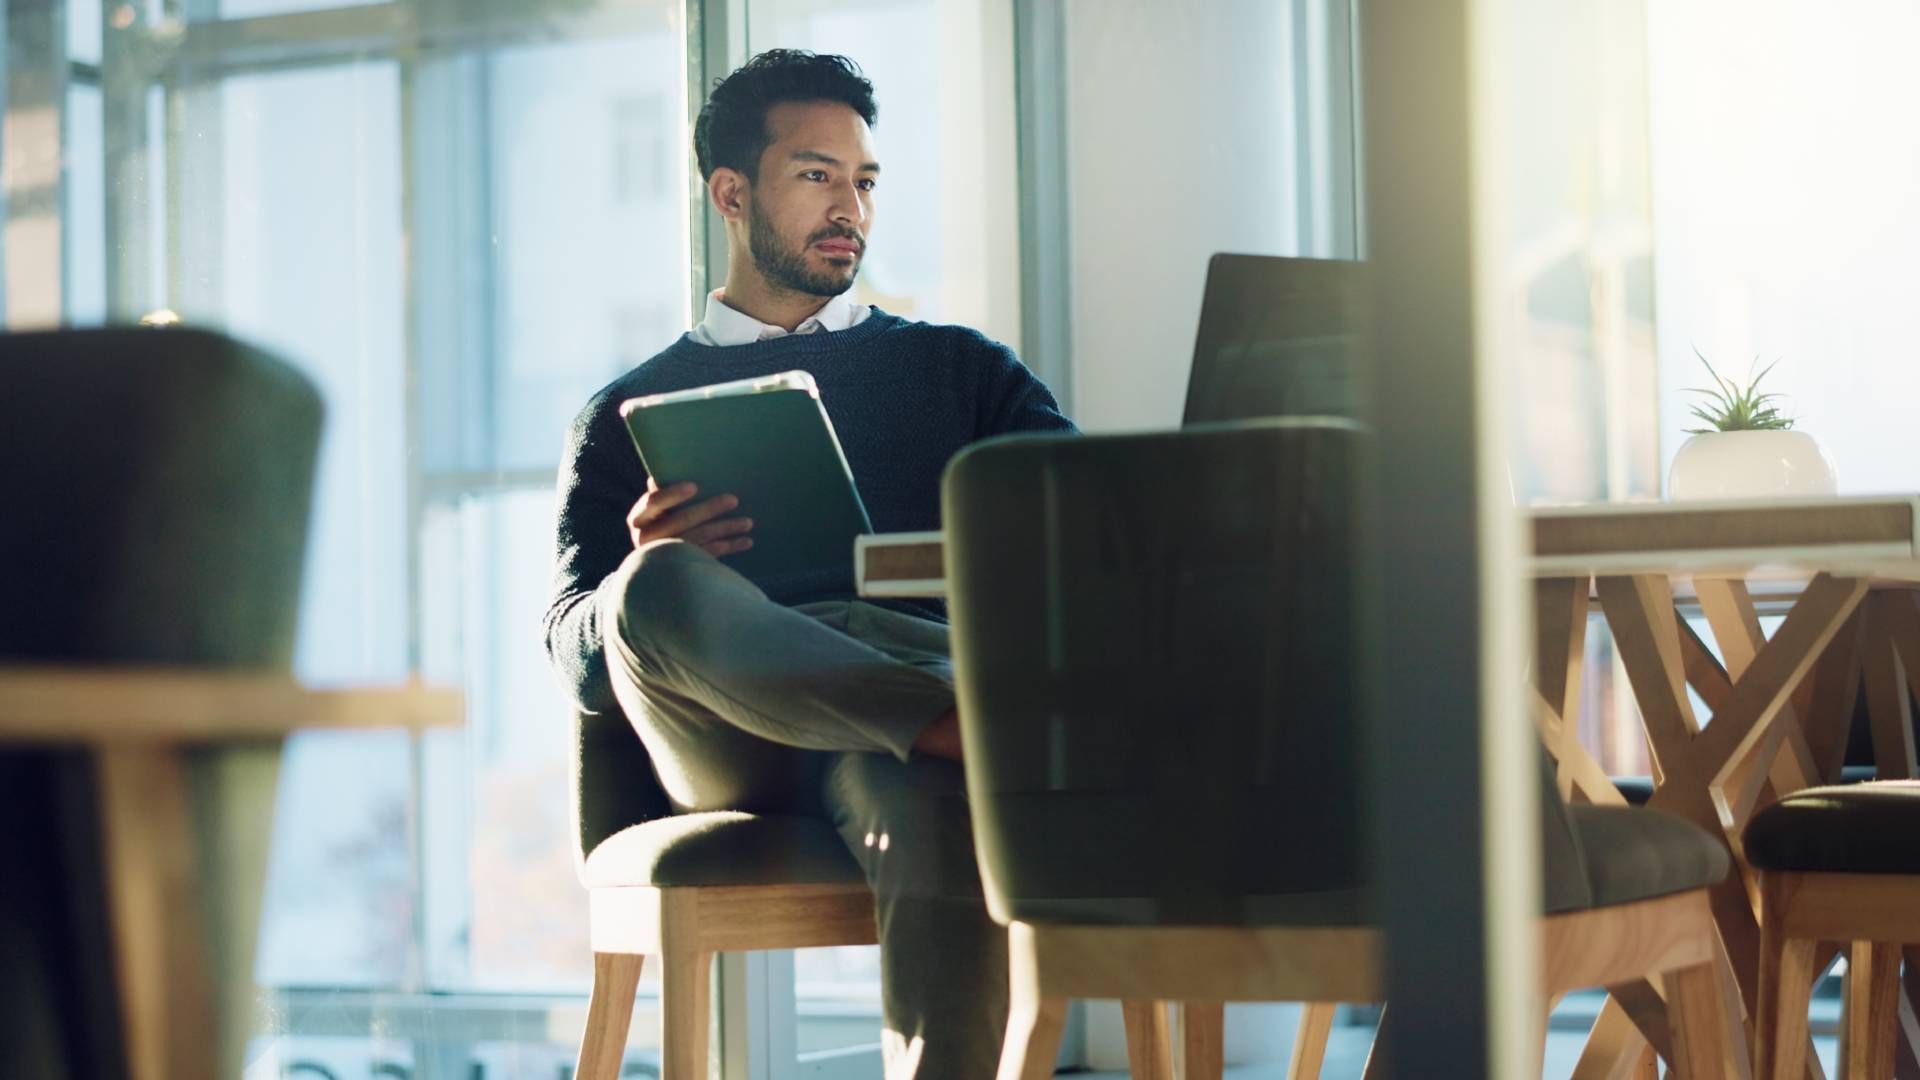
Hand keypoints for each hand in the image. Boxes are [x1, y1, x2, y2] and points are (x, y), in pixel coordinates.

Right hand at [627, 478, 753, 556]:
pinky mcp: (683, 567)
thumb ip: (659, 495)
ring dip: (725, 529)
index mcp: (638, 519)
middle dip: (709, 509)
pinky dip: (729, 547)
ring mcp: (665, 555)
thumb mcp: (655, 509)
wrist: (656, 562)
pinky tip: (746, 541)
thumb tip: (657, 478)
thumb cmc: (659, 522)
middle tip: (734, 499)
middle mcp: (647, 539)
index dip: (673, 494)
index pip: (654, 503)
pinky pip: (708, 555)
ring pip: (699, 539)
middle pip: (681, 521)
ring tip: (748, 522)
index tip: (695, 486)